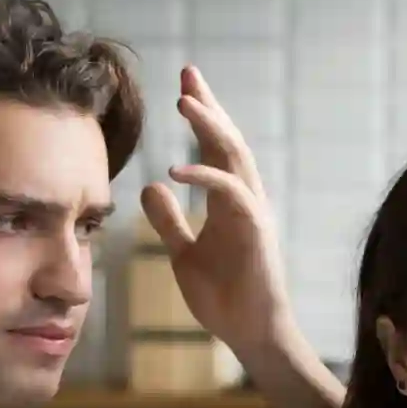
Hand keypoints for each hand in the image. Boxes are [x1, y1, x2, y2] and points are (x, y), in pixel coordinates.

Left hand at [141, 65, 292, 356]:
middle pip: (228, 140)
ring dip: (210, 128)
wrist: (250, 334)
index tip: (184, 86)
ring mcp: (253, 213)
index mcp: (227, 202)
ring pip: (235, 157)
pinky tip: (176, 169)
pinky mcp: (256, 232)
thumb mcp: (183, 253)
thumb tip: (151, 186)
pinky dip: (205, 177)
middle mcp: (244, 199)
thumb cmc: (223, 298)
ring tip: (184, 102)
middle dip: (209, 106)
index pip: (214, 148)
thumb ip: (168, 220)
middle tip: (188, 73)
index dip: (202, 116)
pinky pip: (231, 194)